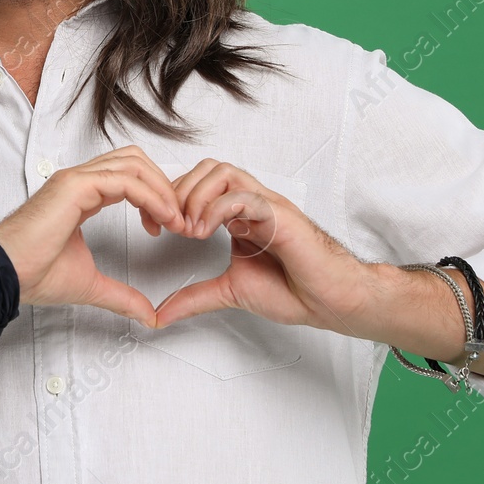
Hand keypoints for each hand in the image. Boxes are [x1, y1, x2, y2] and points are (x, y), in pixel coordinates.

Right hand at [0, 146, 184, 328]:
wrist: (5, 275)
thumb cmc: (33, 274)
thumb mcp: (91, 285)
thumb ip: (122, 295)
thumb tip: (148, 315)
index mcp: (82, 195)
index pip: (129, 177)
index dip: (155, 196)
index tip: (166, 227)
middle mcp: (80, 181)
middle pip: (135, 161)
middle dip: (163, 186)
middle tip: (177, 219)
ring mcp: (76, 179)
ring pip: (133, 164)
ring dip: (162, 189)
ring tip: (174, 219)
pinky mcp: (74, 186)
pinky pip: (124, 180)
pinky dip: (150, 195)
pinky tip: (162, 218)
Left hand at [152, 159, 374, 333]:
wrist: (329, 301)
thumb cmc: (292, 290)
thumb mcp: (229, 291)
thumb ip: (194, 298)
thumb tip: (160, 315)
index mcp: (238, 214)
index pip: (197, 185)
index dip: (170, 199)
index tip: (154, 227)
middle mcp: (251, 203)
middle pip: (206, 169)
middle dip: (178, 192)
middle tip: (168, 226)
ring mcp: (266, 205)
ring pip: (223, 172)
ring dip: (196, 196)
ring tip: (188, 229)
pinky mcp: (279, 215)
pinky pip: (244, 196)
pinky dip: (217, 209)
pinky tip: (205, 232)